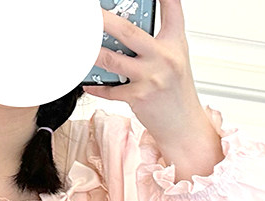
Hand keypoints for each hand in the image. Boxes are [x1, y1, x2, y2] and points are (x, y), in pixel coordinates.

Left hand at [84, 0, 222, 174]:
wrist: (183, 124)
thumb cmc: (176, 91)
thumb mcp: (175, 58)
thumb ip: (157, 41)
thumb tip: (127, 31)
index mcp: (174, 42)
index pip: (171, 9)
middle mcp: (163, 57)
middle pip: (129, 32)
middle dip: (106, 20)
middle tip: (92, 14)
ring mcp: (150, 77)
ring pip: (113, 60)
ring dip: (93, 53)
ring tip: (81, 46)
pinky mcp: (138, 97)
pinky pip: (110, 89)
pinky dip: (97, 86)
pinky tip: (88, 82)